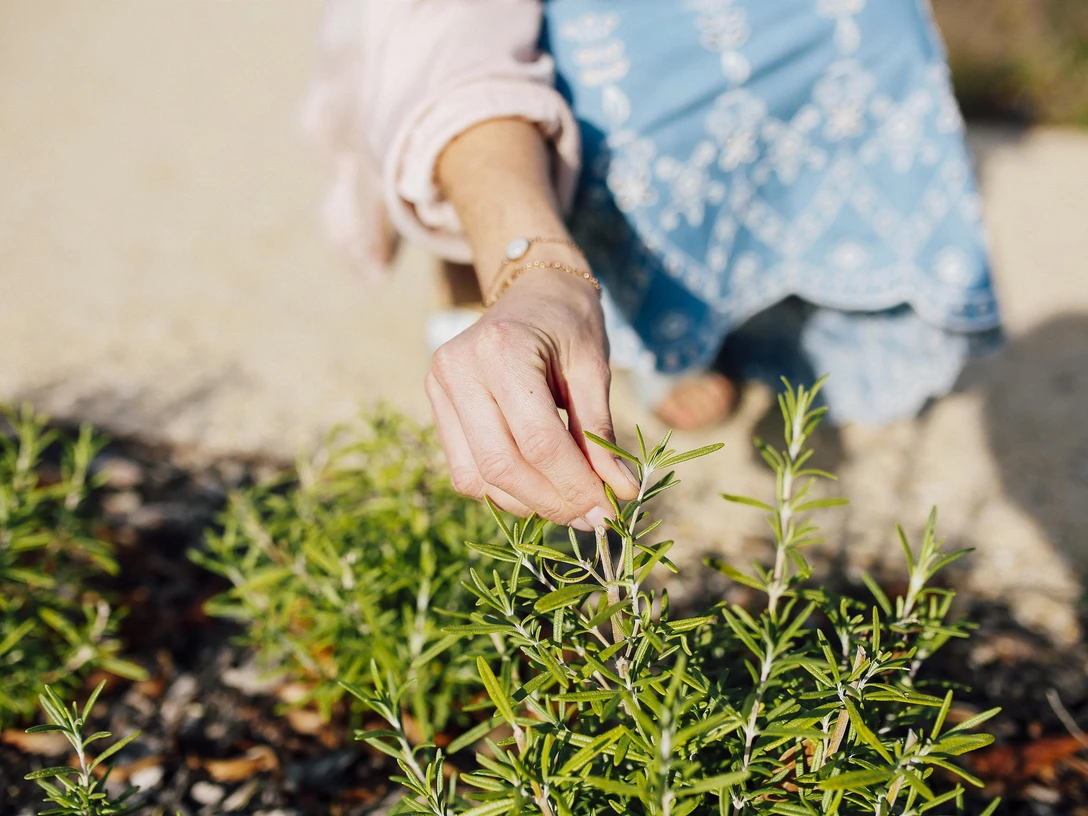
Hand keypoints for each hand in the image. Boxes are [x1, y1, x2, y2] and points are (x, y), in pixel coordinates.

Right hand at [425, 269, 640, 529]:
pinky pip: (466, 471)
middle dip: (552, 502)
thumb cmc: (570, 323)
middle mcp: (458, 369)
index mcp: (500, 350)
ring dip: (528, 504)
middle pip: (502, 465)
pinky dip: (504, 491)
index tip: (611, 510)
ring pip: (478, 477)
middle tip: (595, 519)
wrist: (531, 289)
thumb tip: (620, 493)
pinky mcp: (437, 406)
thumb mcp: (594, 370)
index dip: (575, 484)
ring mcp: (439, 388)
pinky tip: (540, 489)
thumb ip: (601, 432)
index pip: (538, 440)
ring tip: (573, 507)